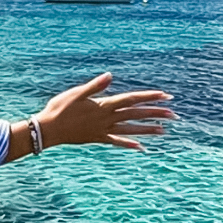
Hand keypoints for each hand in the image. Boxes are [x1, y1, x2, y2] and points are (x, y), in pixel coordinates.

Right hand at [36, 72, 175, 150]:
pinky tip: (140, 147)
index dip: (148, 97)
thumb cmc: (59, 109)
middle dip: (155, 113)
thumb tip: (110, 76)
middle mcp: (107, 119)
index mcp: (104, 105)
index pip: (131, 99)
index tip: (165, 96)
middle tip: (174, 114)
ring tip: (163, 131)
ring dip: (147, 130)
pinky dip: (128, 144)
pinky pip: (116, 141)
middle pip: (135, 115)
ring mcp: (103, 130)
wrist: (48, 130)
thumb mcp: (76, 93)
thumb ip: (95, 86)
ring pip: (130, 130)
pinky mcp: (97, 138)